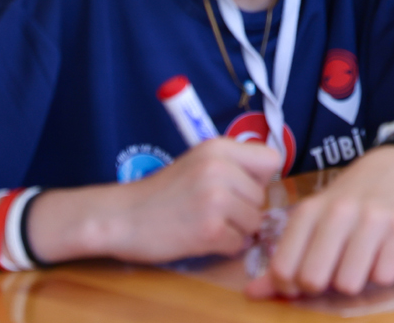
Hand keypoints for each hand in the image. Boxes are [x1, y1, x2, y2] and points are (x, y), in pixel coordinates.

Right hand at [72, 137, 287, 263]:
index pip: (272, 160)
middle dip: (244, 208)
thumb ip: (233, 165)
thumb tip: (270, 181)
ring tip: (205, 222)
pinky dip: (224, 246)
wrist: (122, 217)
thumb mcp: (198, 161)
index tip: (240, 187)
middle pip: (263, 197)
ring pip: (254, 222)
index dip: (260, 178)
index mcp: (219, 147)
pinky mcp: (209, 230)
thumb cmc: (162, 192)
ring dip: (235, 229)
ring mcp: (215, 200)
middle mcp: (220, 169)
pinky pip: (239, 244)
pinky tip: (200, 237)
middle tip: (212, 209)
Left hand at [247, 145, 393, 298]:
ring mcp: (372, 218)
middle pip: (313, 280)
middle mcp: (338, 211)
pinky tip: (380, 254)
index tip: (301, 280)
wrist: (393, 168)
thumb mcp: (311, 221)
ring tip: (357, 261)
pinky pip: (383, 277)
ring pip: (349, 284)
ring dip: (353, 281)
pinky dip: (381, 273)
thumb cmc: (344, 202)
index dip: (289, 286)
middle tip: (332, 271)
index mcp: (309, 210)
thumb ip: (284, 259)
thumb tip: (252, 294)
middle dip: (321, 286)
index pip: (283, 270)